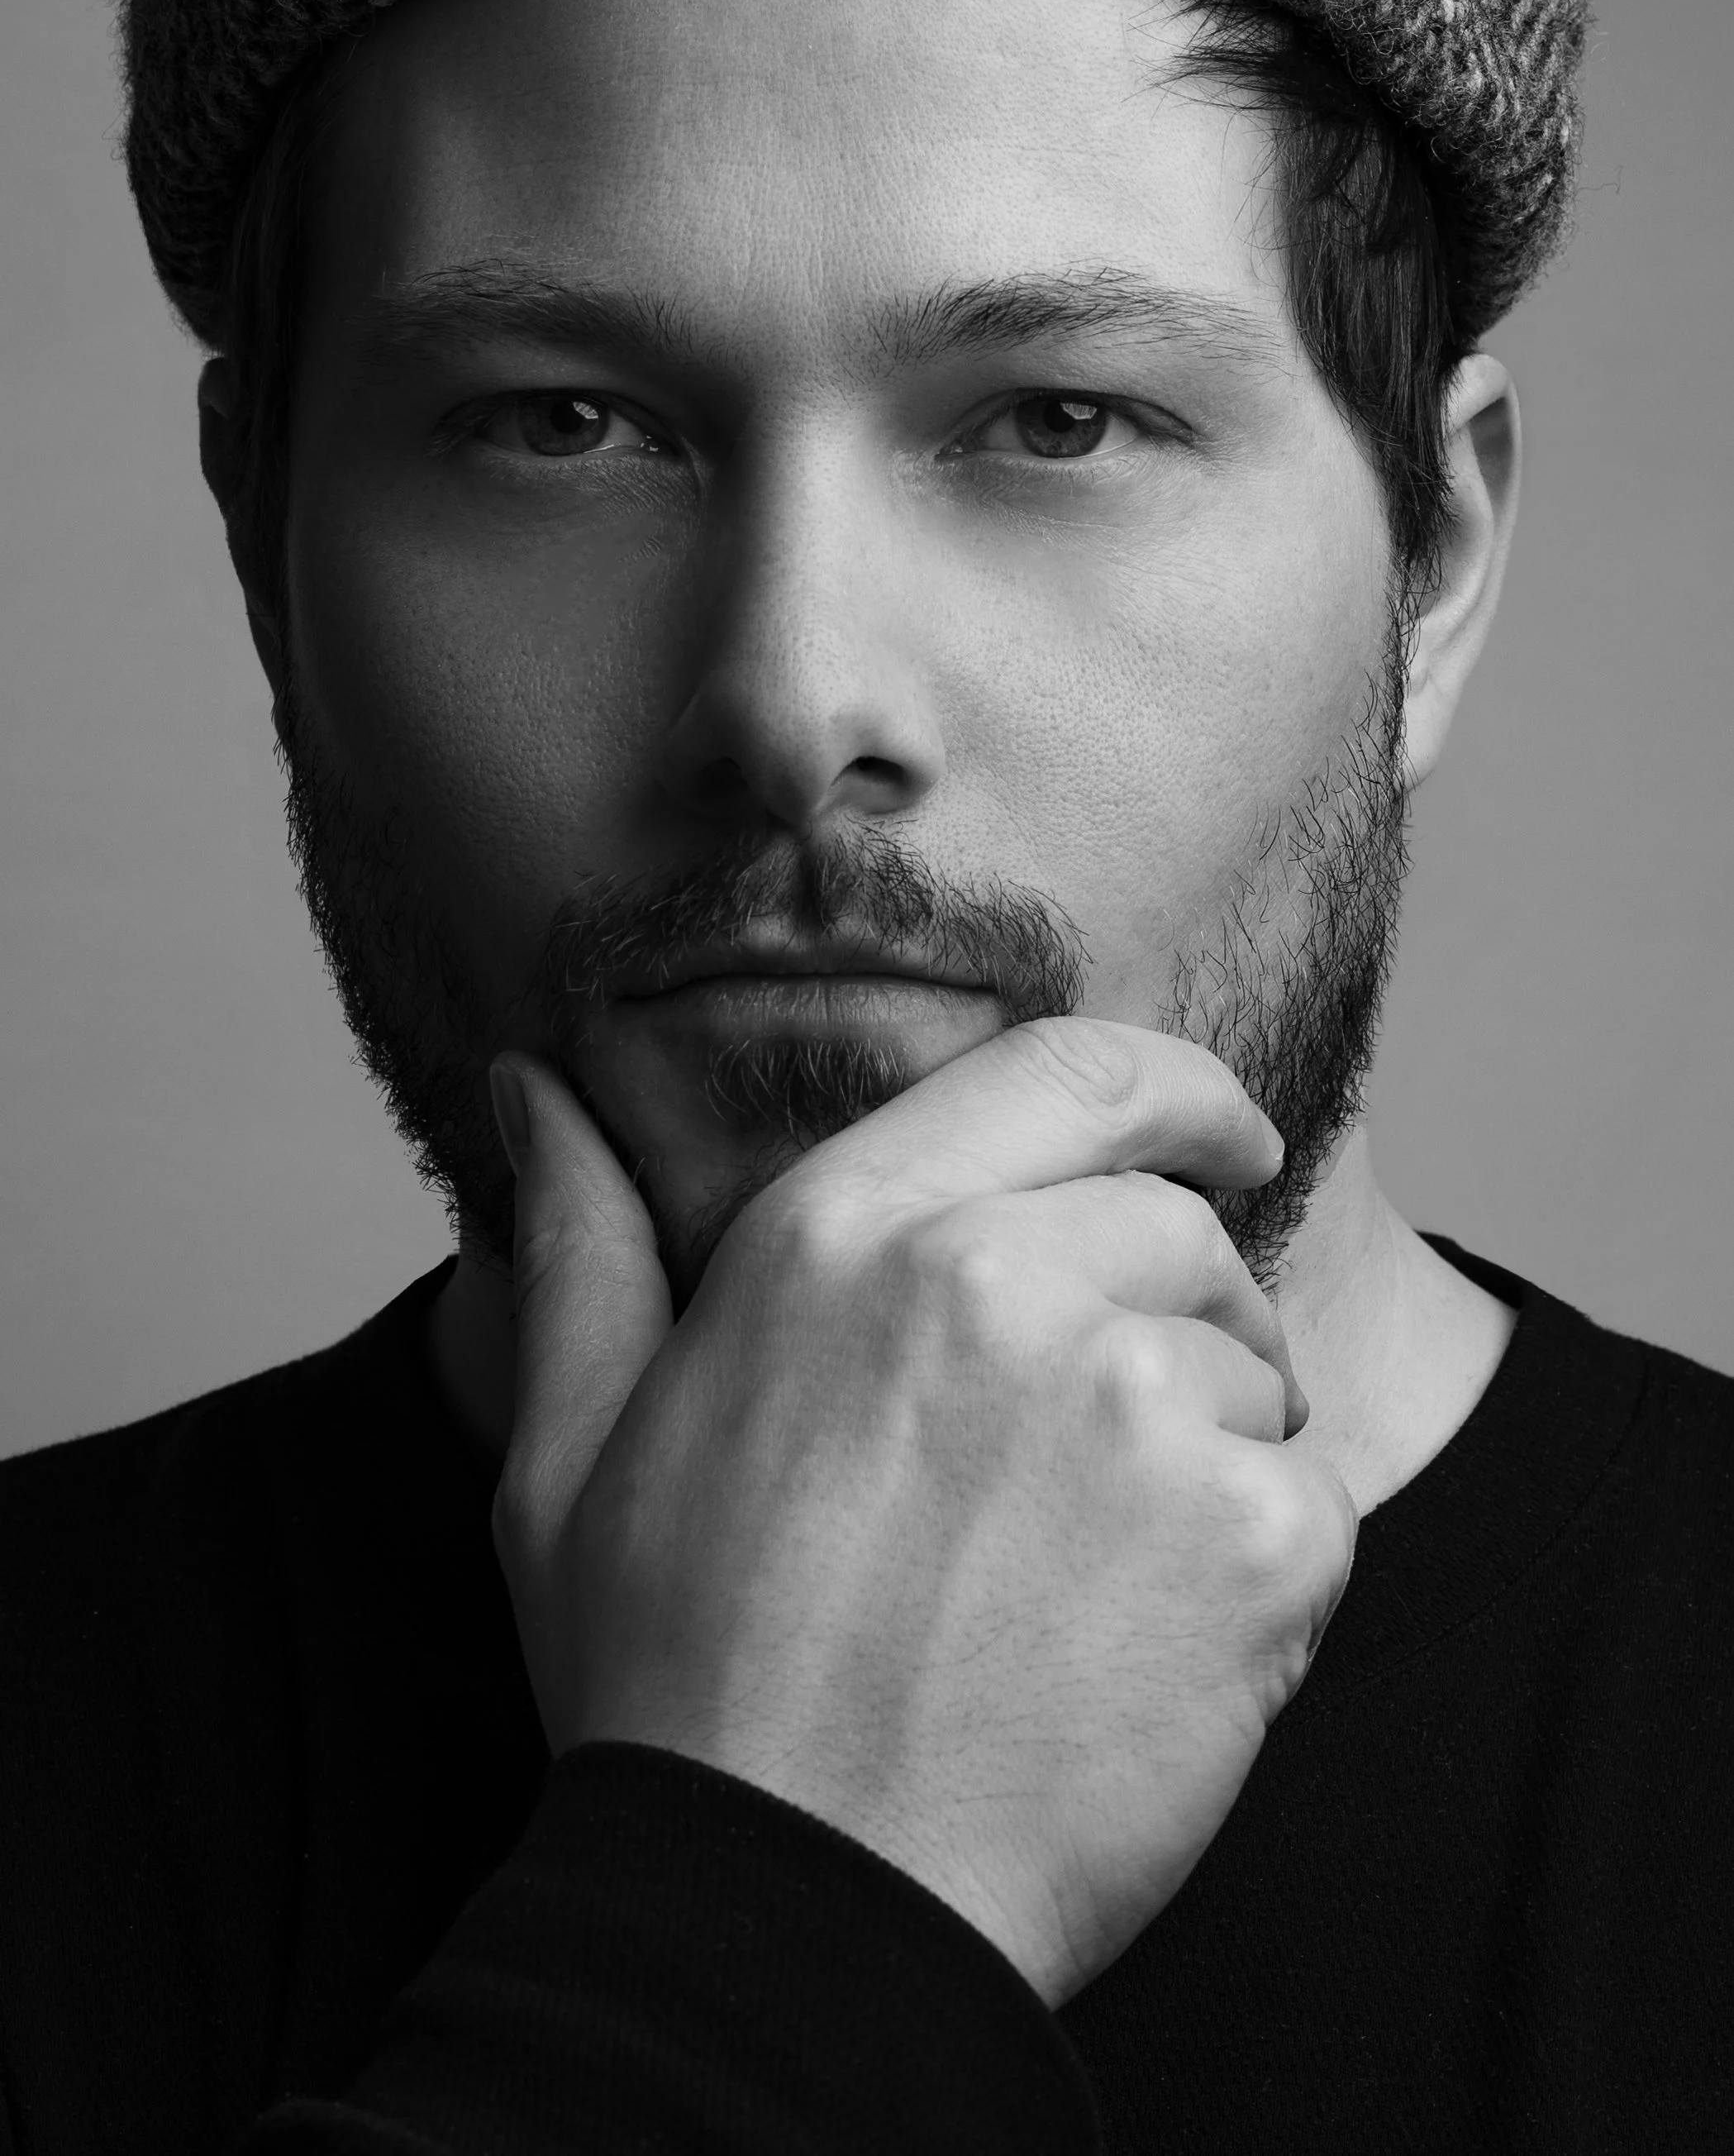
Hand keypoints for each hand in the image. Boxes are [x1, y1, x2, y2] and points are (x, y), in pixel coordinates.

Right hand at [489, 1019, 1356, 2005]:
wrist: (792, 1924)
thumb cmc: (678, 1691)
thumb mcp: (571, 1452)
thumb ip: (579, 1245)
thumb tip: (530, 1085)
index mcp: (842, 1235)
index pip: (1073, 1070)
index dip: (1177, 1091)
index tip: (1225, 1136)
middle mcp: (994, 1282)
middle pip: (1182, 1228)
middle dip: (1179, 1312)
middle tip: (1101, 1453)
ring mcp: (1132, 1404)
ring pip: (1255, 1366)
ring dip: (1213, 1448)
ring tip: (1088, 1581)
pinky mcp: (1252, 1539)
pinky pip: (1314, 1498)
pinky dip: (1264, 1571)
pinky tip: (1149, 1653)